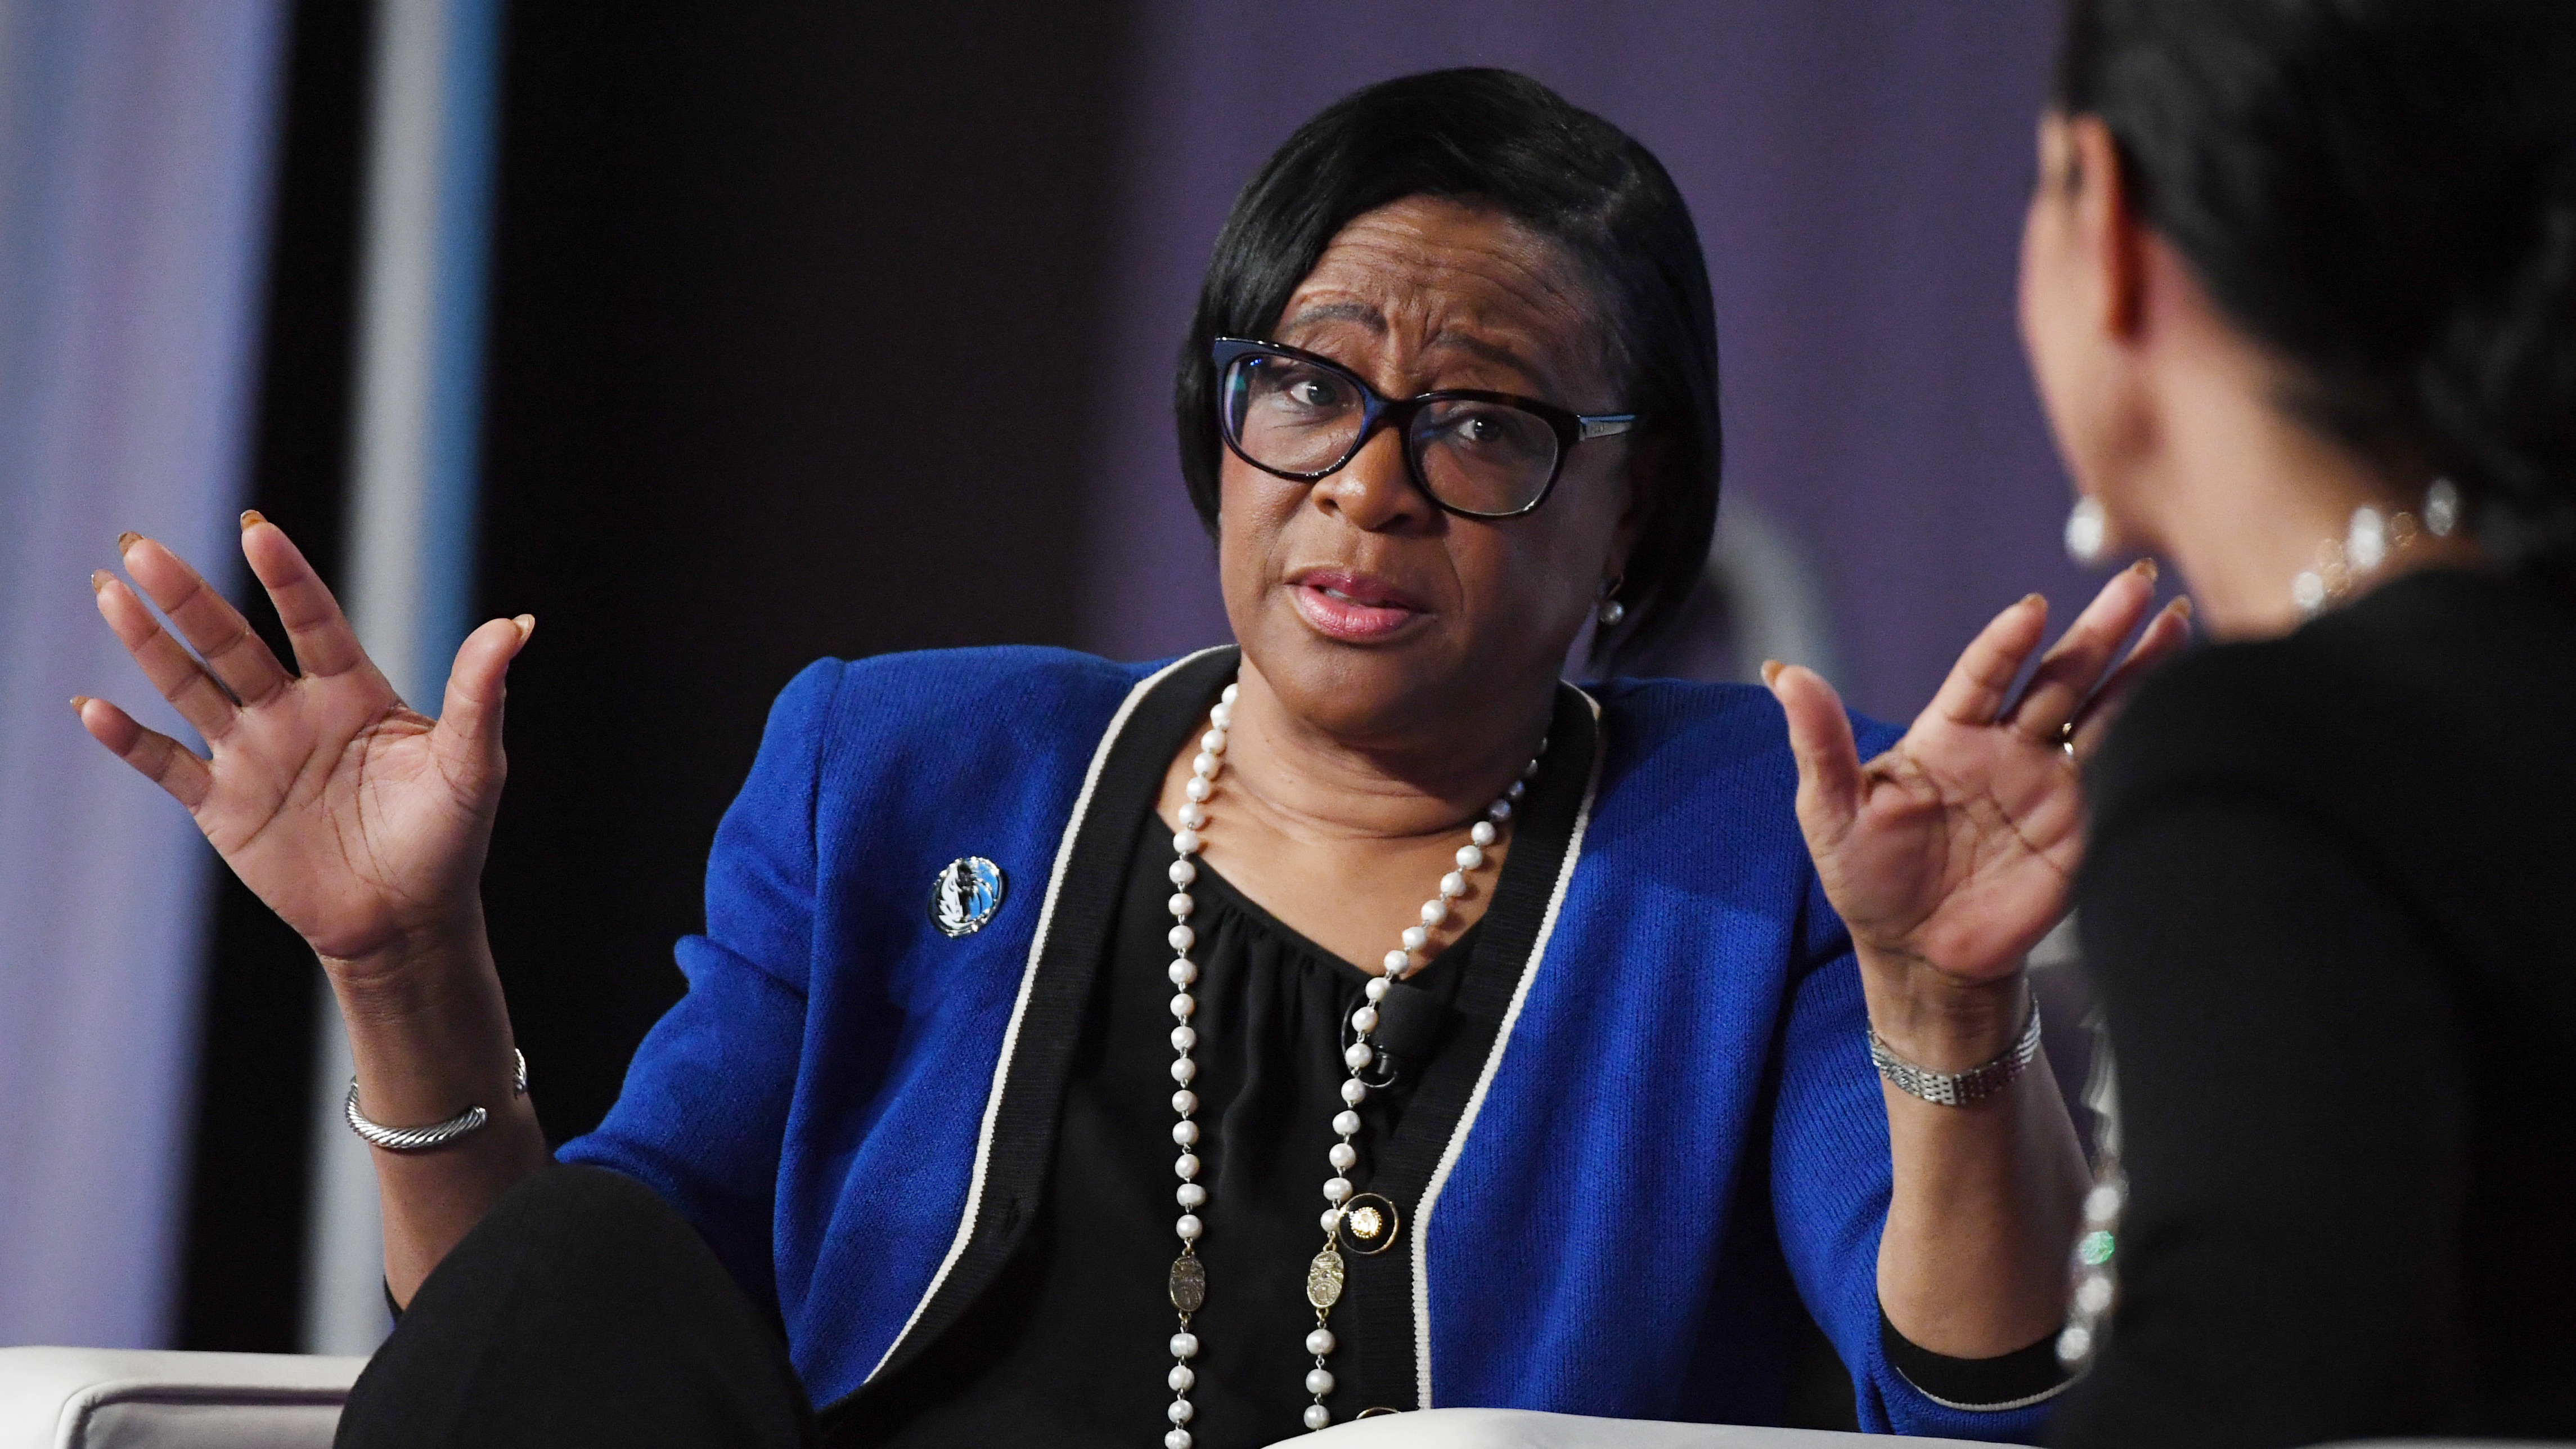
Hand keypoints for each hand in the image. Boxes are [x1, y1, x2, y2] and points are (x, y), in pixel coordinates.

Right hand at [76, 515, 532, 980]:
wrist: (409, 920)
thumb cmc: (448, 837)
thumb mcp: (472, 764)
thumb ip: (481, 695)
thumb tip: (516, 626)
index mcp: (353, 691)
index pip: (314, 621)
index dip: (287, 578)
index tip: (256, 530)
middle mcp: (295, 711)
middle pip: (233, 643)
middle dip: (189, 598)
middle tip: (140, 547)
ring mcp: (253, 755)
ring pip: (191, 688)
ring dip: (149, 645)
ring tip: (109, 593)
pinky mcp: (223, 807)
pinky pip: (168, 766)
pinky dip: (130, 741)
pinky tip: (93, 708)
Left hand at [1766, 561, 2189, 991]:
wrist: (1918, 955)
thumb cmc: (1866, 878)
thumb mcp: (1829, 811)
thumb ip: (1818, 744)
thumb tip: (1780, 674)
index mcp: (1948, 734)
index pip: (1983, 674)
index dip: (2006, 644)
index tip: (2032, 611)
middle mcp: (2007, 747)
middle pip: (2059, 677)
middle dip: (2100, 631)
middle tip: (2139, 579)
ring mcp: (2050, 784)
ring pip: (2103, 712)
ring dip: (2144, 668)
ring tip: (2179, 619)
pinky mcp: (2083, 827)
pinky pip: (2121, 774)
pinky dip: (2155, 736)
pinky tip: (2191, 700)